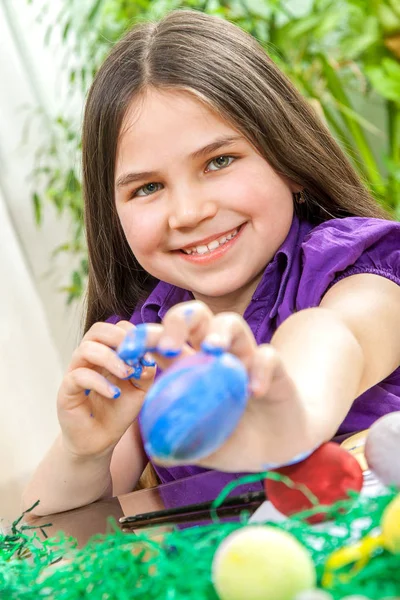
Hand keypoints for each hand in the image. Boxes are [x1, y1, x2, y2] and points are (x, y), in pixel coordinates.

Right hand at [57, 321, 156, 458]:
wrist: (100, 441)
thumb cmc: (119, 411)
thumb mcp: (139, 389)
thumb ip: (145, 371)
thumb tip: (150, 355)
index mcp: (107, 353)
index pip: (115, 328)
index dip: (132, 334)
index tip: (147, 349)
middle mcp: (89, 358)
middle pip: (97, 331)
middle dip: (118, 337)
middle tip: (135, 352)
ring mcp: (76, 372)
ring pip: (86, 349)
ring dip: (110, 358)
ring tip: (127, 374)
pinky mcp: (67, 390)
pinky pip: (79, 376)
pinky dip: (99, 382)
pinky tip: (114, 394)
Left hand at [153, 301, 305, 471]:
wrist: (278, 445)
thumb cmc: (235, 438)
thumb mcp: (203, 446)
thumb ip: (180, 445)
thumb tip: (154, 451)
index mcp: (191, 365)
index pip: (164, 339)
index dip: (144, 338)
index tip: (127, 351)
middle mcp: (217, 354)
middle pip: (195, 317)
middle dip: (178, 322)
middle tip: (169, 346)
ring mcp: (246, 357)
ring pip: (231, 323)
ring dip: (218, 331)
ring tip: (212, 350)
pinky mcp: (276, 368)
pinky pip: (269, 356)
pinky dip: (260, 368)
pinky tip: (253, 391)